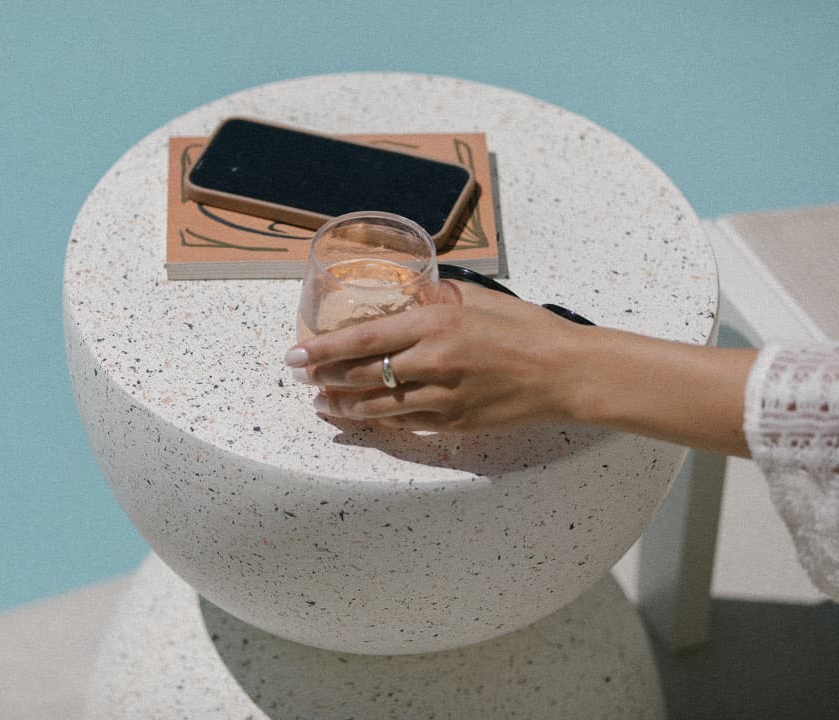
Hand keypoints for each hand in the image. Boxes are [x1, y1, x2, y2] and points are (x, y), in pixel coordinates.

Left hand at [285, 281, 587, 432]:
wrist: (567, 373)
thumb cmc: (527, 329)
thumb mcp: (478, 298)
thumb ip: (438, 297)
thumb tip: (413, 295)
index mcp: (434, 323)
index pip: (362, 339)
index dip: (321, 349)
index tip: (295, 354)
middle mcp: (431, 361)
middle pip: (361, 375)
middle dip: (324, 378)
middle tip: (303, 378)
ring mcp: (441, 397)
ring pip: (377, 406)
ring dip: (343, 405)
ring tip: (322, 402)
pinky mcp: (453, 423)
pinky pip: (405, 423)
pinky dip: (379, 420)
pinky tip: (362, 416)